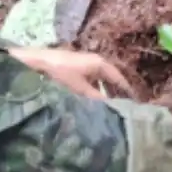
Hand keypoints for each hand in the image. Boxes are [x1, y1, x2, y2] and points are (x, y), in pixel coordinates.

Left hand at [9, 47, 135, 100]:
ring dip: (105, 91)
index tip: (133, 103)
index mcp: (100, 63)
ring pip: (101, 79)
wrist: (38, 62)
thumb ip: (97, 100)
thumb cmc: (61, 74)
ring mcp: (85, 63)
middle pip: (111, 78)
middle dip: (117, 91)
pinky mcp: (75, 67)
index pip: (119, 78)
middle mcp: (95, 61)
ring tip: (109, 105)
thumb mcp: (81, 90)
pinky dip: (95, 88)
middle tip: (123, 106)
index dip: (126, 91)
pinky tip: (92, 99)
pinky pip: (92, 79)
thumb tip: (111, 110)